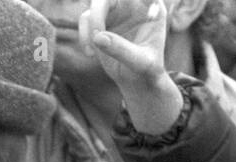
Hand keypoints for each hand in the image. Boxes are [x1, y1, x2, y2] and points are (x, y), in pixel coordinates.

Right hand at [82, 0, 182, 135]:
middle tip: (96, 34)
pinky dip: (83, 35)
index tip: (110, 25)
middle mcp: (134, 5)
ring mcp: (117, 11)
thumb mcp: (139, 62)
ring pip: (96, 5)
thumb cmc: (146, 70)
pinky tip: (90, 54)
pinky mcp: (102, 21)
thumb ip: (121, 49)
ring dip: (88, 26)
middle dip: (98, 13)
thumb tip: (97, 37)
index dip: (130, 2)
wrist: (137, 80)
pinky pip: (86, 18)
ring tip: (91, 51)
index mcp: (152, 7)